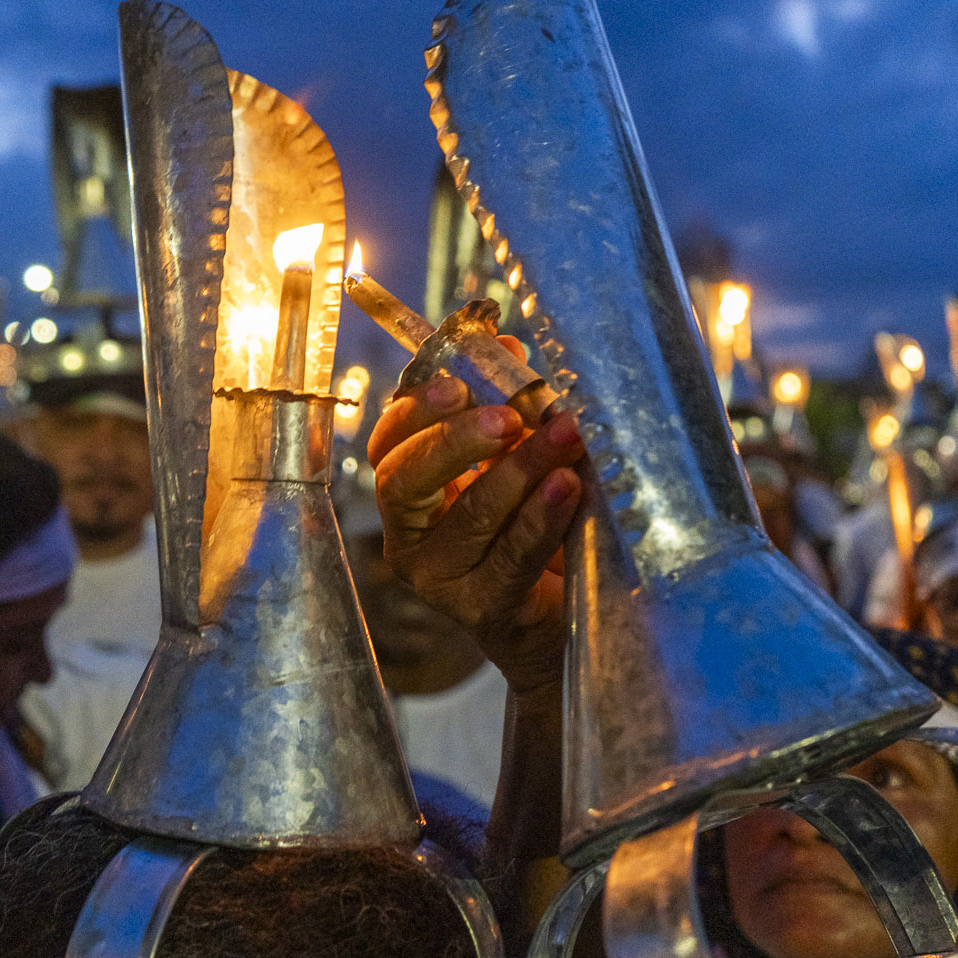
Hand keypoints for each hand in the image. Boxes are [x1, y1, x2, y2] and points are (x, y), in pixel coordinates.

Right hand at [367, 353, 584, 697]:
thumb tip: (503, 343)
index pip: (388, 444)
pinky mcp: (486, 610)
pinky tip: (569, 486)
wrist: (563, 614)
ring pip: (467, 517)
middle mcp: (409, 538)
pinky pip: (512, 557)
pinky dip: (542, 517)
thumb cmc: (531, 523)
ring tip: (565, 436)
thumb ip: (504, 403)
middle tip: (508, 416)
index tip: (458, 382)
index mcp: (407, 494)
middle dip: (455, 441)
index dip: (415, 410)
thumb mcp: (514, 456)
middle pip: (403, 482)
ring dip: (519, 470)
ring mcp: (442, 580)